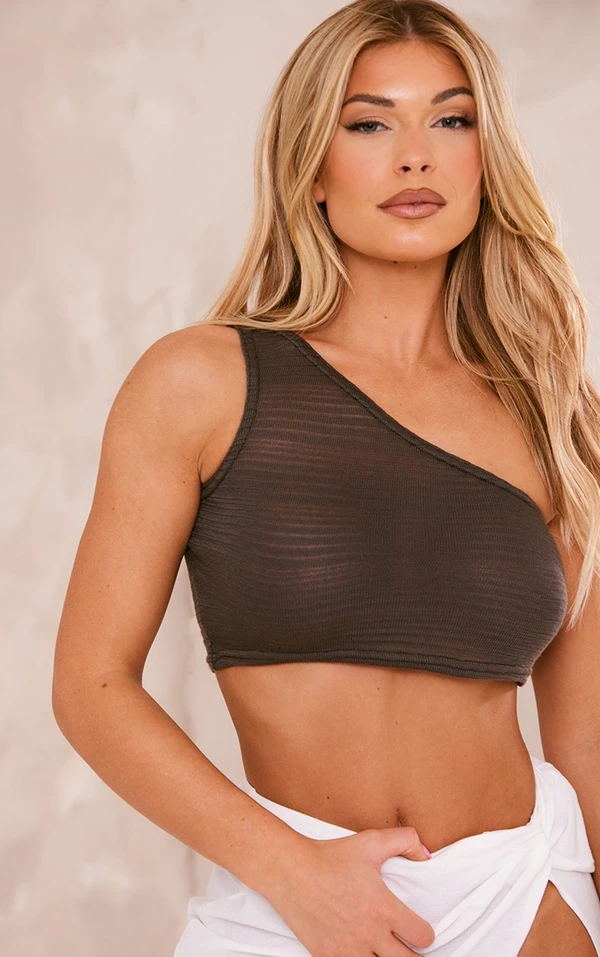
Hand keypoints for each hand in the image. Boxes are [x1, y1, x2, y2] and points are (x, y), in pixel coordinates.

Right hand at [266, 825, 435, 955]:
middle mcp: (369, 934)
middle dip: (412, 956)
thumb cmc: (331, 856)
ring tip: (386, 953)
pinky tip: (362, 954)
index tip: (420, 931)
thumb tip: (427, 856)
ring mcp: (348, 950)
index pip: (423, 938)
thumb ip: (405, 841)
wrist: (290, 870)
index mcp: (384, 909)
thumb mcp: (371, 841)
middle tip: (409, 948)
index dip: (426, 934)